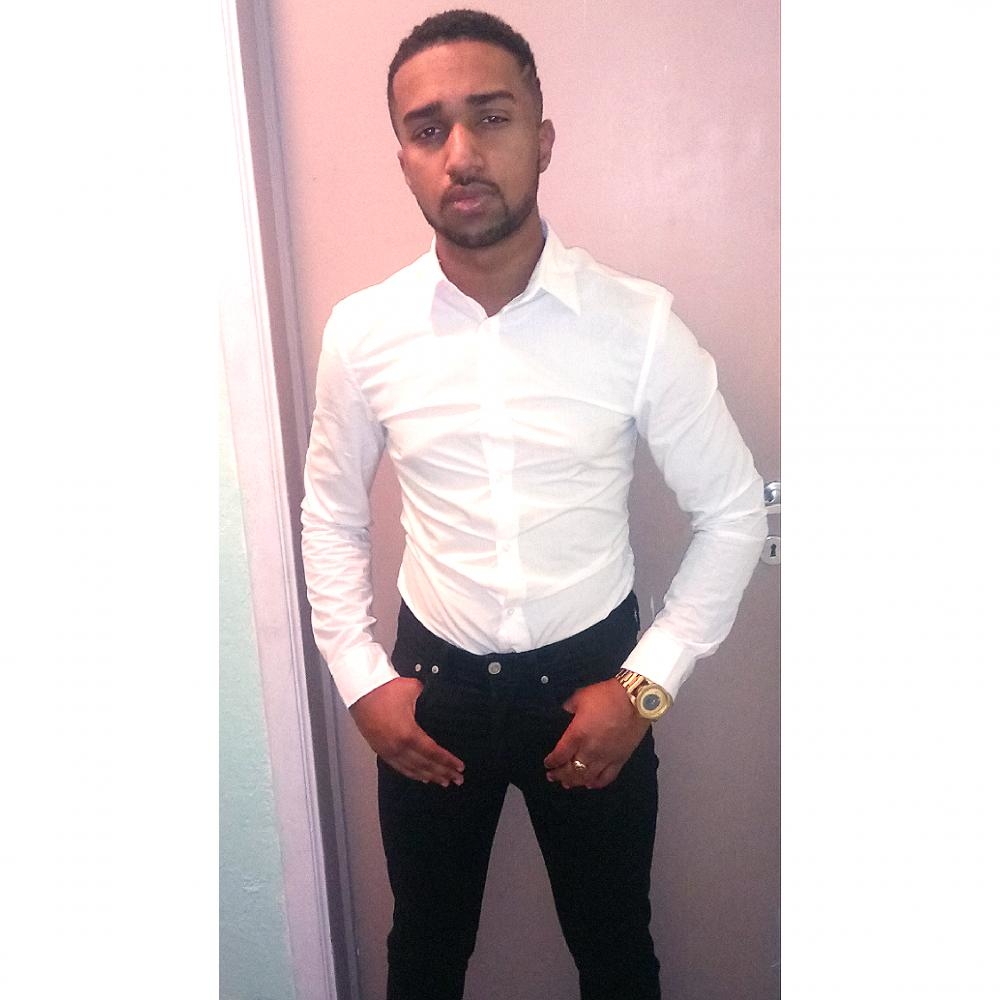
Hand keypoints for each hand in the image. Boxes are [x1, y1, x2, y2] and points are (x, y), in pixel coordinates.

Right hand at [350, 677, 464, 786]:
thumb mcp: (413, 689)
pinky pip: (399, 766)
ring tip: (442, 781)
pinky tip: (420, 777)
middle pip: (425, 765)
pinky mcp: (380, 749)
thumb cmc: (384, 689)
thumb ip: (427, 696)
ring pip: (412, 769)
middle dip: (443, 773)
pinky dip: (412, 773)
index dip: (447, 761)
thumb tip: (437, 695)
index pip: (433, 753)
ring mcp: (388, 750)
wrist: (360, 690)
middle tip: (457, 779)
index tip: (459, 767)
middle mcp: (398, 747)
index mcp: (409, 734)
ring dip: (429, 776)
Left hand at [543, 678, 649, 789]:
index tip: (547, 764)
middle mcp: (589, 750)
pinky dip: (597, 783)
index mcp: (577, 734)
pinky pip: (607, 777)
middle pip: (571, 770)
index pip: (560, 755)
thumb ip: (569, 706)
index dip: (552, 762)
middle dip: (559, 775)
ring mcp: (605, 757)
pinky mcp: (620, 760)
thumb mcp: (581, 696)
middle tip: (552, 777)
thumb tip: (566, 710)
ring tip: (567, 784)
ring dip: (575, 782)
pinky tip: (591, 784)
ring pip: (586, 777)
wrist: (635, 700)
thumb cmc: (607, 696)